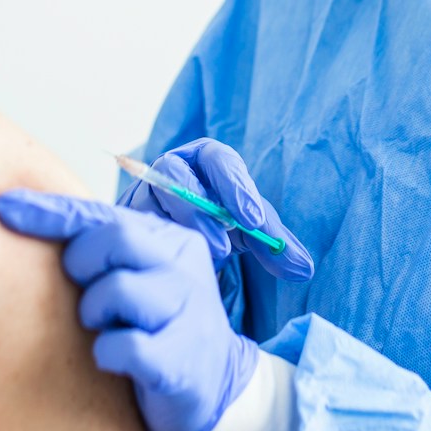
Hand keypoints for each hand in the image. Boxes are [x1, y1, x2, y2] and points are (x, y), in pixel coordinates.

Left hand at [0, 189, 261, 430]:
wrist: (216, 387)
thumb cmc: (158, 325)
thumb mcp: (138, 276)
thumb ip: (102, 250)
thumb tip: (29, 221)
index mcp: (169, 241)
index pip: (101, 214)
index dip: (49, 211)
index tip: (3, 207)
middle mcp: (182, 268)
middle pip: (115, 238)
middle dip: (81, 262)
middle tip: (83, 291)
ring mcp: (186, 313)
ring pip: (118, 289)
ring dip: (93, 311)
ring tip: (103, 327)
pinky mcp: (180, 361)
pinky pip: (126, 345)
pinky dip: (107, 351)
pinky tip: (111, 359)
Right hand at [118, 138, 314, 280]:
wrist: (181, 236)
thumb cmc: (222, 222)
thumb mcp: (250, 231)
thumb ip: (276, 246)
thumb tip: (305, 270)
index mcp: (208, 160)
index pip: (219, 160)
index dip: (235, 186)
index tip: (253, 220)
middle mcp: (173, 167)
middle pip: (176, 175)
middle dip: (199, 210)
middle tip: (223, 247)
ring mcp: (144, 191)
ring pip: (150, 203)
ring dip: (177, 230)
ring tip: (203, 259)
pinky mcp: (124, 217)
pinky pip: (131, 228)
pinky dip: (151, 245)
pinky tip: (169, 266)